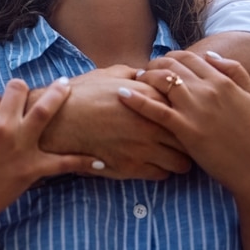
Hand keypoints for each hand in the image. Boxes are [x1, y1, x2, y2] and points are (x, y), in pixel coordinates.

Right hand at [0, 78, 102, 232]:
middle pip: (18, 92)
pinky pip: (64, 162)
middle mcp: (5, 126)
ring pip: (46, 111)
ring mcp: (22, 147)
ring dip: (58, 95)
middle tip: (24, 91)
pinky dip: (83, 161)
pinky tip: (100, 160)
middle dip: (19, 89)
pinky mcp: (33, 169)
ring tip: (66, 87)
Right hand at [37, 66, 191, 179]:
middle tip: (183, 138)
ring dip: (179, 158)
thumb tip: (146, 74)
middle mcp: (153, 123)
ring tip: (170, 153)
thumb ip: (134, 75)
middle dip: (189, 138)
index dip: (187, 112)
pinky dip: (162, 170)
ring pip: (182, 162)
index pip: (186, 106)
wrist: (58, 121)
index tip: (183, 114)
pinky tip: (153, 162)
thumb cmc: (82, 95)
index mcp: (151, 97)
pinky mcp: (132, 168)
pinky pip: (162, 175)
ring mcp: (144, 148)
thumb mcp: (109, 75)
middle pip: (190, 137)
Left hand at [123, 51, 249, 193]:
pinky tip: (122, 94)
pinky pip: (155, 110)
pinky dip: (136, 100)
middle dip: (154, 64)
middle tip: (144, 71)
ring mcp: (196, 109)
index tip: (162, 64)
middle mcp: (208, 90)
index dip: (171, 57)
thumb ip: (235, 72)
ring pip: (162, 81)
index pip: (189, 57)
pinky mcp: (186, 130)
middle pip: (172, 65)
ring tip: (133, 81)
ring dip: (145, 76)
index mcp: (223, 81)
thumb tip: (210, 55)